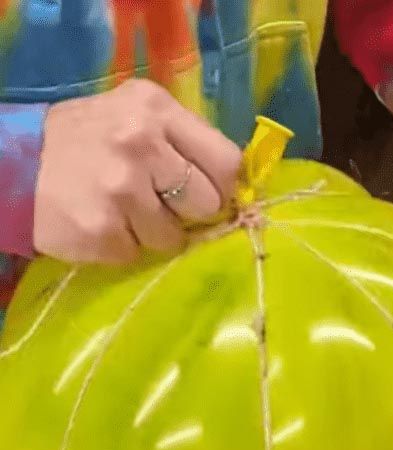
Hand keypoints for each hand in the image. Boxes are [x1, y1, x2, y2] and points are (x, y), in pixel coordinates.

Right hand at [35, 79, 240, 262]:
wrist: (16, 166)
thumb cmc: (86, 142)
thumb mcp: (135, 116)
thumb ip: (181, 140)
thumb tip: (229, 183)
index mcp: (157, 109)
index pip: (226, 161)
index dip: (221, 186)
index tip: (206, 194)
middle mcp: (141, 143)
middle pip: (207, 203)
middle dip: (188, 213)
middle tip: (159, 205)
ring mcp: (121, 189)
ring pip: (173, 238)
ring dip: (153, 234)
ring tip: (123, 214)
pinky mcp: (102, 230)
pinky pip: (137, 254)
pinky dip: (123, 247)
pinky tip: (102, 225)